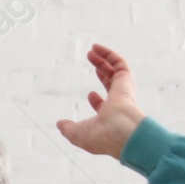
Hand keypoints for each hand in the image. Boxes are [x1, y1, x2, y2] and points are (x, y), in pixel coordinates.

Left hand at [56, 44, 145, 159]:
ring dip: (103, 59)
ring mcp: (124, 90)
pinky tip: (96, 48)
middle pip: (111, 82)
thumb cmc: (100, 136)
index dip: (97, 100)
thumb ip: (68, 129)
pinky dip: (108, 54)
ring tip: (91, 50)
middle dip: (101, 70)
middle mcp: (120, 103)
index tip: (90, 94)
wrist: (119, 131)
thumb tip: (59, 124)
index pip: (106, 106)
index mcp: (110, 117)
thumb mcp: (77, 134)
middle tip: (91, 60)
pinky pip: (118, 62)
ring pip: (114, 70)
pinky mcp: (125, 80)